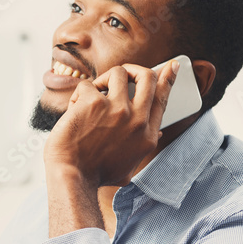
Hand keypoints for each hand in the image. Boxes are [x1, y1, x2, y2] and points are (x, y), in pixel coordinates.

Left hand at [43, 61, 177, 186]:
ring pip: (119, 73)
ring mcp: (117, 110)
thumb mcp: (129, 167)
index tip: (170, 66)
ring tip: (94, 94)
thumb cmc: (94, 175)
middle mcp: (137, 120)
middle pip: (147, 77)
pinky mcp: (94, 103)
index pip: (162, 98)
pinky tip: (73, 111)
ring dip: (104, 79)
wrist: (72, 177)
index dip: (167, 78)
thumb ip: (142, 148)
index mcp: (147, 135)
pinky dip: (78, 96)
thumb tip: (157, 132)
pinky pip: (87, 85)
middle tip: (122, 74)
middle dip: (134, 69)